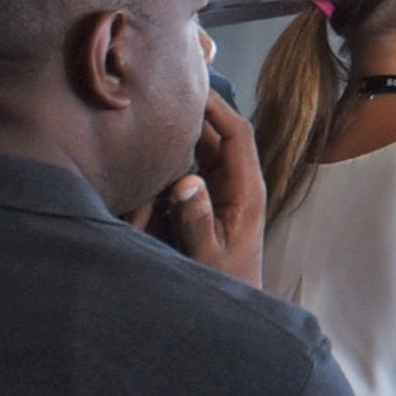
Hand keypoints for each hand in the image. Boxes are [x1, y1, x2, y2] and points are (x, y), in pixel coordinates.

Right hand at [150, 86, 263, 281]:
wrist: (230, 308)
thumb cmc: (225, 282)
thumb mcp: (208, 255)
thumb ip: (197, 220)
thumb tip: (184, 182)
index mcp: (247, 189)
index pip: (237, 134)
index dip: (217, 108)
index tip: (193, 87)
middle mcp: (236, 183)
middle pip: (216, 136)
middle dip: (193, 118)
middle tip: (162, 97)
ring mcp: (222, 190)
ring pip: (198, 153)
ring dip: (175, 146)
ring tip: (151, 132)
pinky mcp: (207, 200)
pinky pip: (187, 173)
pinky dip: (168, 171)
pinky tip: (148, 170)